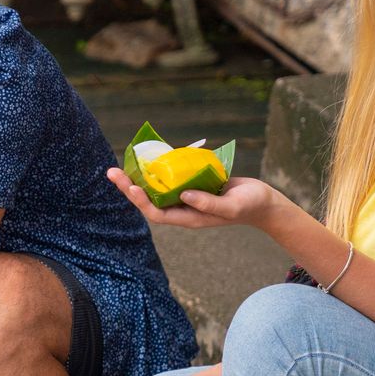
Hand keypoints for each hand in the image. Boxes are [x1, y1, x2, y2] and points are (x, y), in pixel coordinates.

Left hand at [106, 167, 291, 231]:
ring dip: (139, 177)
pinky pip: (170, 177)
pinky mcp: (192, 184)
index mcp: (188, 217)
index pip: (157, 213)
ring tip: (122, 163)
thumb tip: (184, 194)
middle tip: (112, 172)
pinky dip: (159, 169)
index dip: (141, 202)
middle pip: (150, 199)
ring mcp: (186, 196)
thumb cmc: (249, 205)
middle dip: (130, 187)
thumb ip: (208, 204)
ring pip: (157, 188)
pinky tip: (148, 157)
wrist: (262, 201)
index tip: (131, 187)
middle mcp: (183, 208)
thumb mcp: (231, 207)